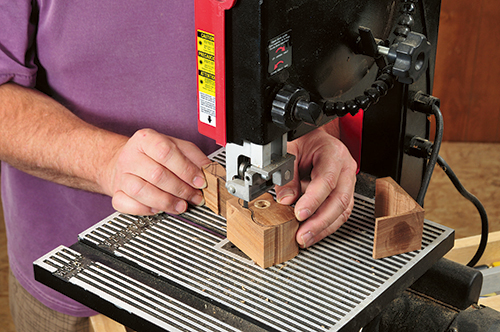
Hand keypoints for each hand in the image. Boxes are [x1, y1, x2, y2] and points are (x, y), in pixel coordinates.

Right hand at [102, 129, 210, 214]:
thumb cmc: (154, 155)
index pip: (166, 152)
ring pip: (140, 191)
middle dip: (181, 189)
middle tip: (194, 197)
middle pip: (156, 174)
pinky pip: (126, 204)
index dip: (186, 169)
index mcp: (146, 139)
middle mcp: (131, 156)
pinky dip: (144, 209)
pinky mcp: (116, 193)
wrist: (126, 161)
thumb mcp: (176, 146)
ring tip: (180, 205)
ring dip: (165, 202)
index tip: (200, 182)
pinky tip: (158, 209)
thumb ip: (193, 156)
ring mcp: (122, 175)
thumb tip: (208, 169)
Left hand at [275, 128, 356, 247]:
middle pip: (339, 200)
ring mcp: (348, 182)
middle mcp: (345, 168)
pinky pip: (340, 214)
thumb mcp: (289, 151)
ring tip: (305, 239)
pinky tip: (313, 234)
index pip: (327, 180)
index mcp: (333, 153)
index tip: (299, 214)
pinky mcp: (345, 194)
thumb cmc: (303, 141)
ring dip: (324, 228)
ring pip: (343, 210)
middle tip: (302, 235)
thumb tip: (286, 199)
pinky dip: (326, 226)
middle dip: (320, 221)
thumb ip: (287, 175)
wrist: (313, 139)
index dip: (313, 200)